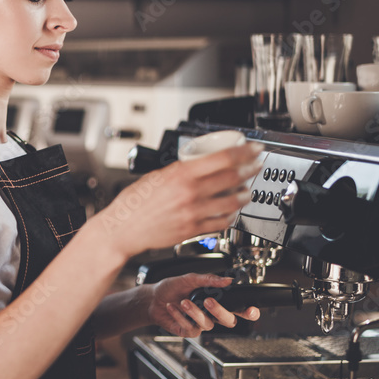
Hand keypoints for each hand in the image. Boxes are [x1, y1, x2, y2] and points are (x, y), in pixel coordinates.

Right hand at [98, 142, 262, 257]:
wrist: (123, 229)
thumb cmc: (133, 203)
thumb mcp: (156, 176)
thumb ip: (179, 171)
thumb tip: (198, 165)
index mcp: (181, 174)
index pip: (223, 158)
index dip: (244, 152)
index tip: (253, 149)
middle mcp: (190, 193)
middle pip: (233, 178)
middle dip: (250, 170)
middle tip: (256, 166)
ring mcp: (193, 212)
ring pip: (233, 202)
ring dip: (245, 195)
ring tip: (247, 192)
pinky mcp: (194, 229)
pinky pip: (222, 222)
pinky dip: (231, 215)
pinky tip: (231, 211)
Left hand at [148, 273, 259, 337]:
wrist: (152, 299)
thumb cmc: (171, 288)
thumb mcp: (189, 279)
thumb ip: (209, 280)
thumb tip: (227, 279)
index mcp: (216, 301)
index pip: (238, 309)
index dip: (248, 312)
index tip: (251, 310)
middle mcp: (211, 314)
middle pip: (229, 321)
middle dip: (220, 312)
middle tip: (208, 301)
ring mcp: (200, 324)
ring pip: (208, 324)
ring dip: (195, 312)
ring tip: (184, 301)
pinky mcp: (188, 331)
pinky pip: (190, 327)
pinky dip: (180, 316)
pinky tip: (172, 307)